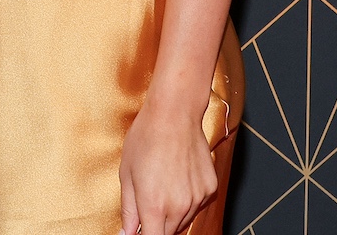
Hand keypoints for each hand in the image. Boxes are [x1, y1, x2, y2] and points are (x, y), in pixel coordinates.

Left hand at [119, 94, 217, 234]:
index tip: (138, 231)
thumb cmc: (147, 137)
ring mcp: (198, 198)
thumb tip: (127, 233)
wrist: (175, 113)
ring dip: (172, 213)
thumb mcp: (127, 174)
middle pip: (168, 233)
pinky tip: (178, 178)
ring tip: (162, 183)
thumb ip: (129, 209)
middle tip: (147, 200)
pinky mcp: (210, 189)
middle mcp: (179, 207)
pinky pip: (197, 205)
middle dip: (156, 224)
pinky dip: (187, 200)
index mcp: (154, 206)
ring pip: (184, 221)